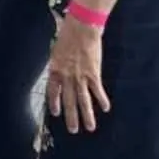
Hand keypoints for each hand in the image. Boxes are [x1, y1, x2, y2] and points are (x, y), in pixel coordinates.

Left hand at [46, 14, 109, 133]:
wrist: (81, 28)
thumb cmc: (68, 35)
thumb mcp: (57, 51)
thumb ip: (58, 64)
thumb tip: (59, 72)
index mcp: (55, 70)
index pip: (53, 91)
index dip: (54, 102)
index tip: (56, 113)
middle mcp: (67, 77)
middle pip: (69, 100)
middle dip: (71, 116)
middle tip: (73, 130)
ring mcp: (80, 77)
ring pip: (83, 100)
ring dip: (87, 115)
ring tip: (90, 127)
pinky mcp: (93, 74)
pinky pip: (97, 90)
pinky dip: (101, 100)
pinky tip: (105, 109)